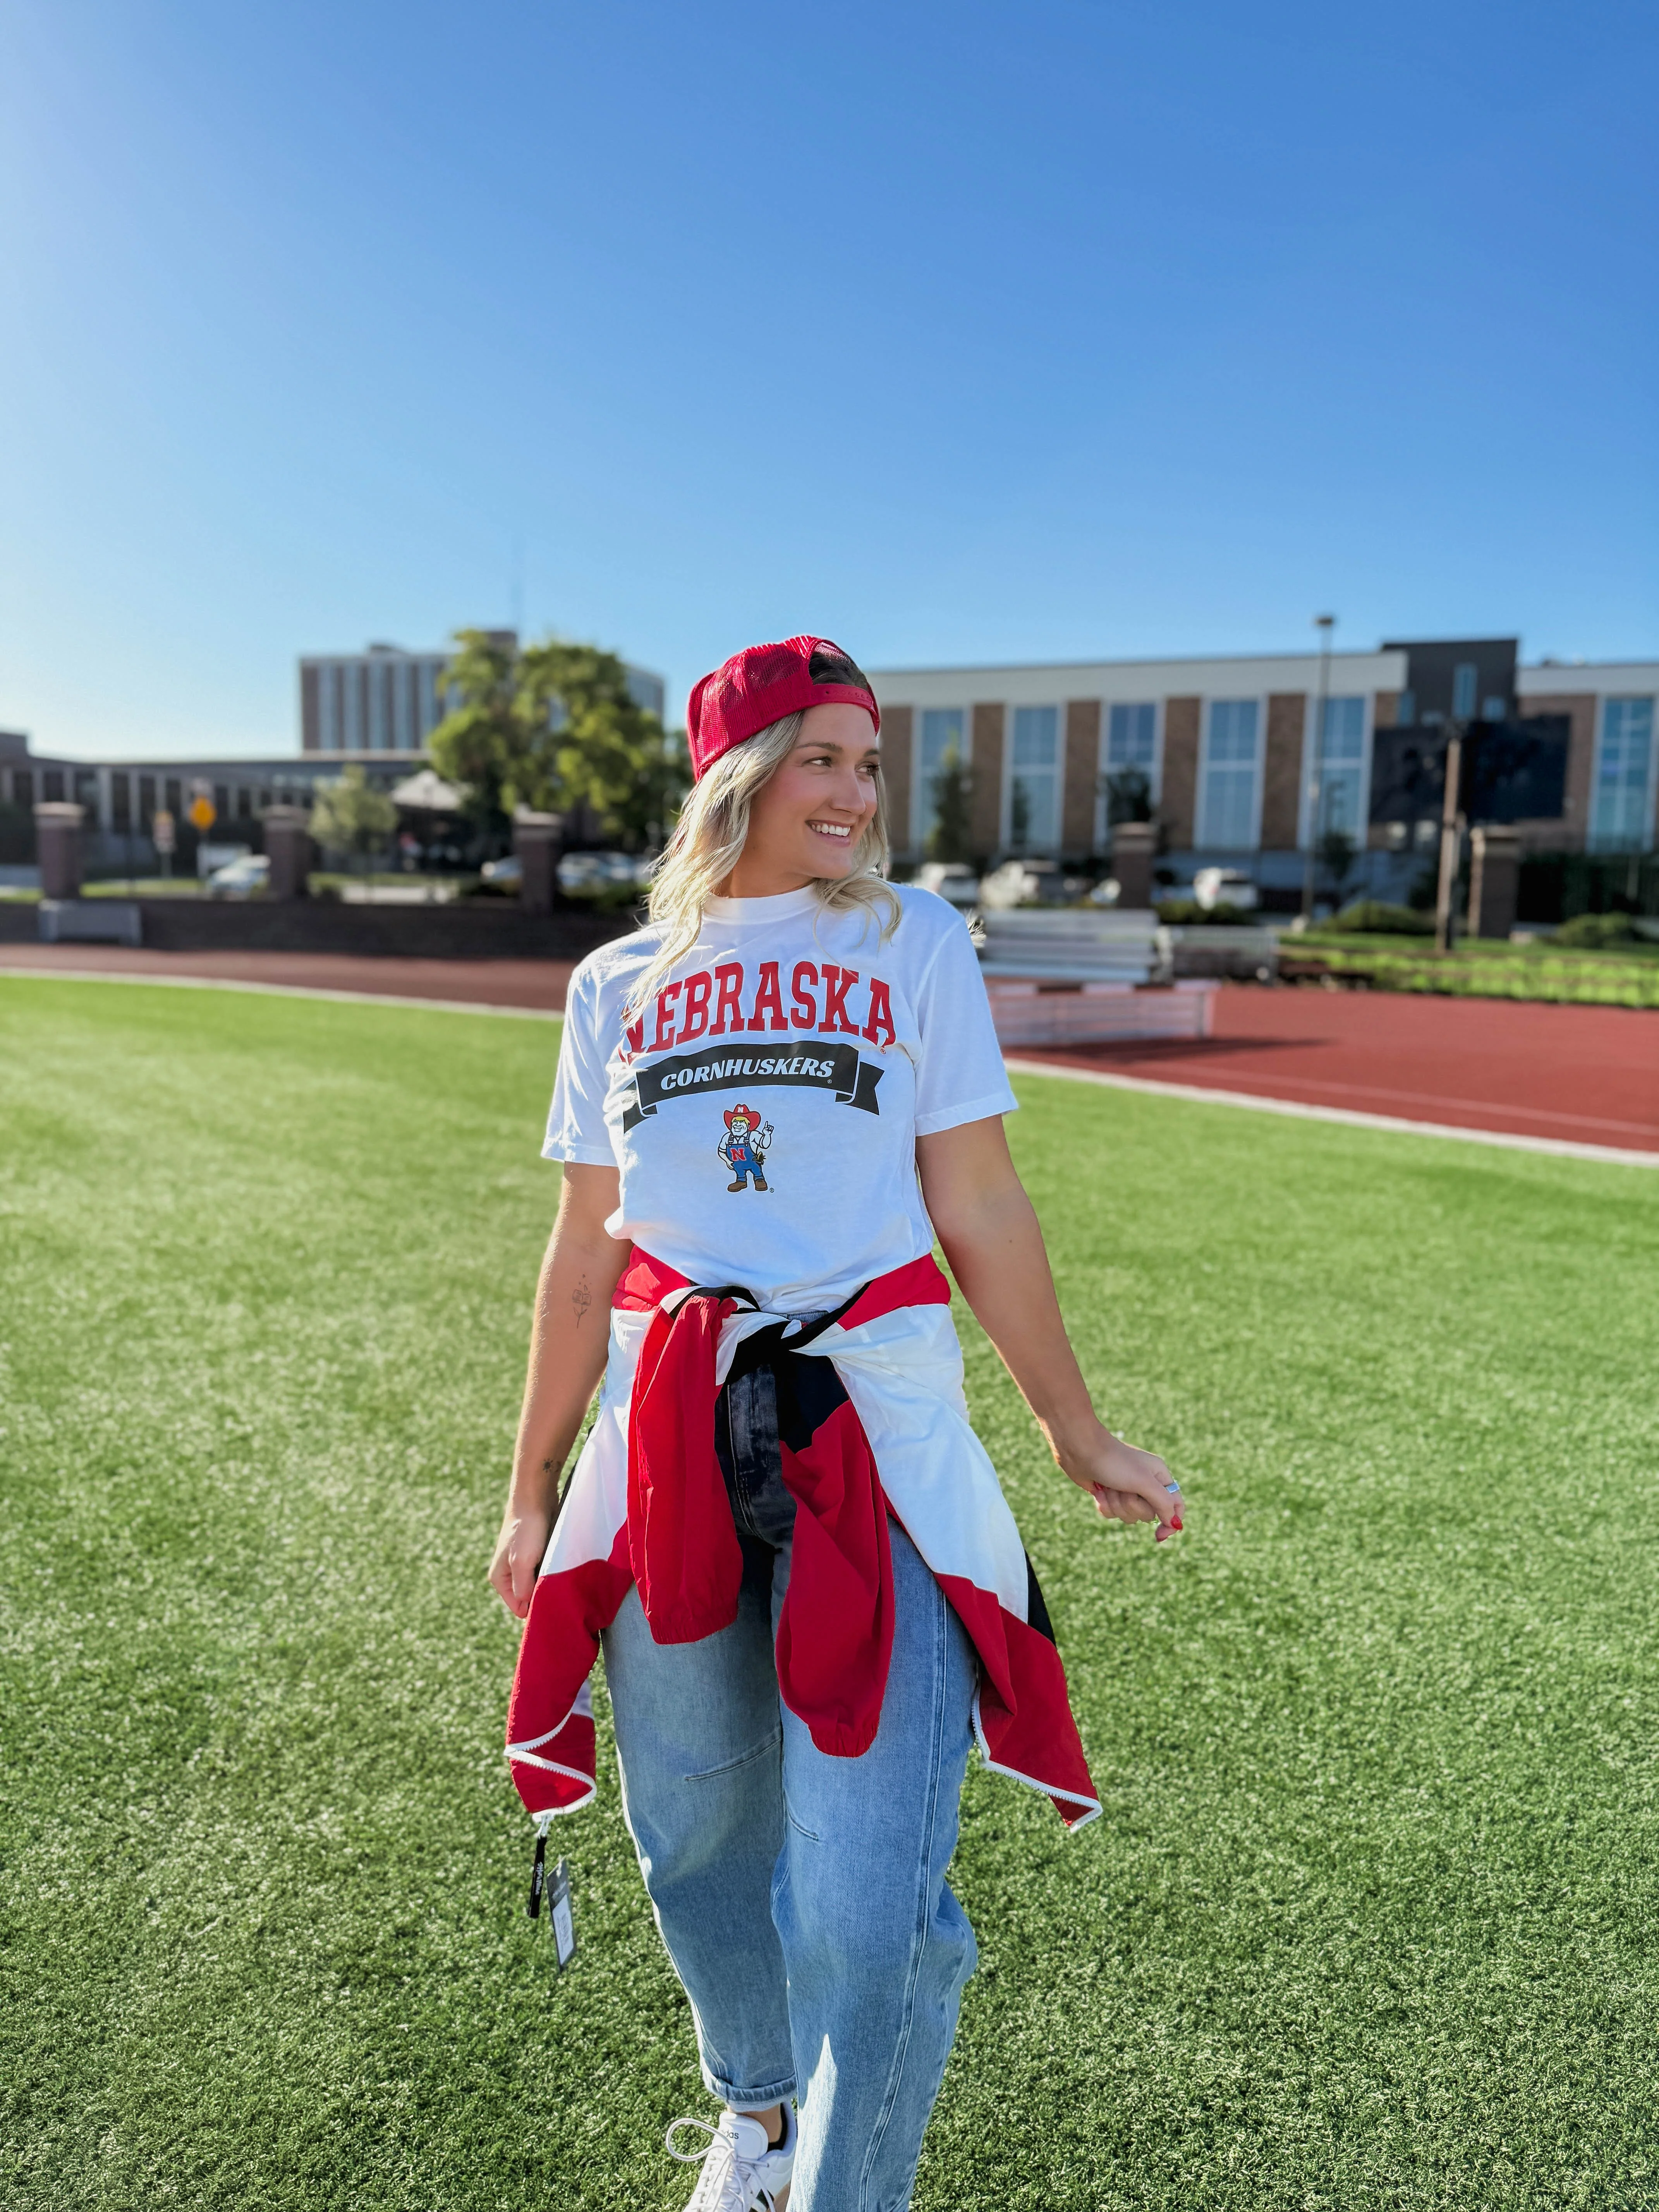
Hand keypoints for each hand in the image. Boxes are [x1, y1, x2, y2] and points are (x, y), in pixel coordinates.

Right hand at [489, 1502, 551, 1617]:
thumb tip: (526, 1609)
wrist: (535, 1498)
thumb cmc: (526, 1529)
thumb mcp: (522, 1562)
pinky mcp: (535, 1554)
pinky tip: (561, 1565)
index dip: (535, 1608)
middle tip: (558, 1586)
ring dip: (549, 1582)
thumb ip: (522, 1587)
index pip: (519, 1608)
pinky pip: (545, 1571)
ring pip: (538, 1585)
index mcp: (499, 1579)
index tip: (551, 1599)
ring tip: (560, 1574)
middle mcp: (509, 1574)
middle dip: (543, 1595)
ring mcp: (522, 1564)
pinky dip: (553, 1571)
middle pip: (529, 1597)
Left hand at [1054, 1422, 1183, 1540]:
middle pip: (1149, 1514)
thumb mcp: (1144, 1482)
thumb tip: (1175, 1524)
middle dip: (1133, 1505)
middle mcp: (1146, 1484)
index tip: (1159, 1536)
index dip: (1171, 1522)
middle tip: (1124, 1488)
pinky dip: (1104, 1505)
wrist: (1080, 1449)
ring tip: (1109, 1486)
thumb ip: (1163, 1503)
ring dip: (1116, 1504)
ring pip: (1129, 1516)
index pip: (1176, 1505)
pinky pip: (1112, 1514)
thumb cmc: (1115, 1461)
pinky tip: (1098, 1491)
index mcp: (1160, 1476)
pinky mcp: (1109, 1494)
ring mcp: (1127, 1490)